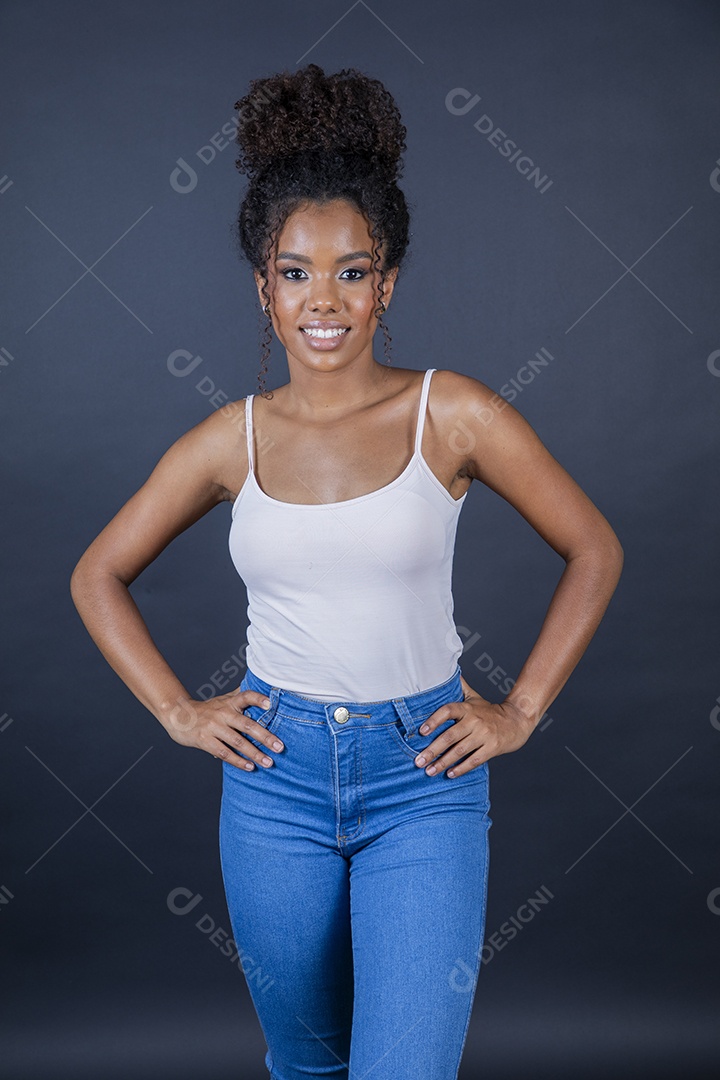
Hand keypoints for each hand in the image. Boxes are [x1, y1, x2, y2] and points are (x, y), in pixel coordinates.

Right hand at [163, 688, 284, 770]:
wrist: (178, 716)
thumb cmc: (207, 709)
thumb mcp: (223, 699)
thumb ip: (241, 696)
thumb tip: (264, 689)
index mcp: (230, 702)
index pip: (246, 696)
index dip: (258, 699)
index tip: (271, 704)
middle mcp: (223, 713)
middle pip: (247, 724)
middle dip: (265, 737)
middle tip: (280, 747)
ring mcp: (213, 727)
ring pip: (238, 742)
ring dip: (255, 753)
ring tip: (269, 762)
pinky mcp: (205, 740)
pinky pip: (224, 753)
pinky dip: (238, 761)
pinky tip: (250, 767)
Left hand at [413, 674, 533, 777]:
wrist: (518, 720)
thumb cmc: (491, 711)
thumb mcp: (474, 697)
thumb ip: (459, 688)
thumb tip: (445, 672)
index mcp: (468, 708)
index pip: (447, 711)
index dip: (433, 720)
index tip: (421, 732)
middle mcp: (475, 720)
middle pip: (450, 736)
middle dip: (432, 750)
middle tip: (418, 761)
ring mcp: (484, 735)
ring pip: (460, 750)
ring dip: (443, 762)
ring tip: (429, 771)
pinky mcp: (492, 748)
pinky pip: (474, 760)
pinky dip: (461, 768)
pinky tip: (450, 774)